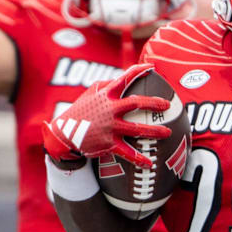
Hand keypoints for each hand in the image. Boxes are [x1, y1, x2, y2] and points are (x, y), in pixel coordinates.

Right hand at [42, 64, 171, 166]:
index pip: (124, 79)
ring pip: (136, 129)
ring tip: (168, 133)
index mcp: (105, 95)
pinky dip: (138, 159)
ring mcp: (109, 127)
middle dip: (153, 103)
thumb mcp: (89, 94)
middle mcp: (109, 110)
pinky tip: (150, 163)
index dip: (138, 71)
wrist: (63, 135)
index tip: (151, 67)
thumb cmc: (80, 111)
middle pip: (135, 103)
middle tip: (167, 105)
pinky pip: (127, 152)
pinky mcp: (107, 143)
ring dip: (154, 131)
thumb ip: (106, 85)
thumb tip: (123, 78)